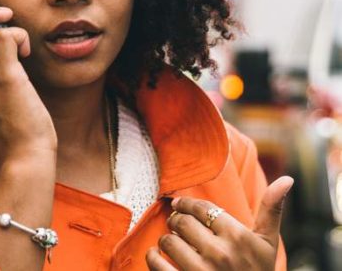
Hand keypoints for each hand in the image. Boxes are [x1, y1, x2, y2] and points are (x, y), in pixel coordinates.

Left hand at [146, 176, 293, 269]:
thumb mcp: (267, 243)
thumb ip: (271, 210)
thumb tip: (287, 179)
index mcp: (238, 237)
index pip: (201, 208)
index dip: (187, 203)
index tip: (180, 203)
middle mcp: (221, 254)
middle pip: (182, 222)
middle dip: (175, 219)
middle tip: (175, 222)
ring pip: (169, 240)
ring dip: (166, 238)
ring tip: (171, 240)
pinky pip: (158, 263)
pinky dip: (153, 256)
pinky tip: (157, 254)